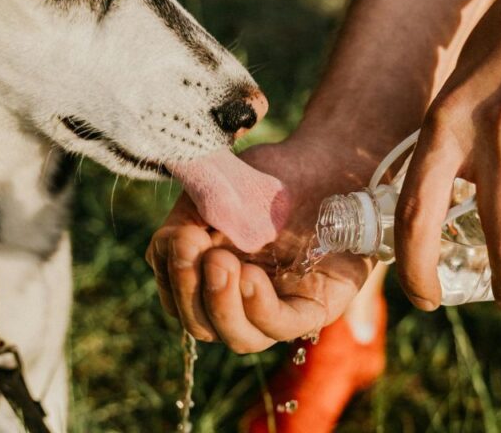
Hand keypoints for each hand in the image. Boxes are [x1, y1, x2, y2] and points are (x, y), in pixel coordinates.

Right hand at [146, 133, 379, 352]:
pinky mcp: (313, 307)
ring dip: (221, 304)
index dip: (171, 275)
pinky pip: (282, 327)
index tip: (178, 237)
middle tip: (193, 248)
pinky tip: (250, 277)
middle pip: (201, 324)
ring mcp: (277, 307)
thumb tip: (172, 243)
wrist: (328, 163)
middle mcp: (241, 298)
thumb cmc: (271, 176)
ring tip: (223, 264)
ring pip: (239, 337)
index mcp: (211, 274)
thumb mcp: (220, 187)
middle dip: (190, 290)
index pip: (178, 297)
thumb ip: (190, 213)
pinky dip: (259, 308)